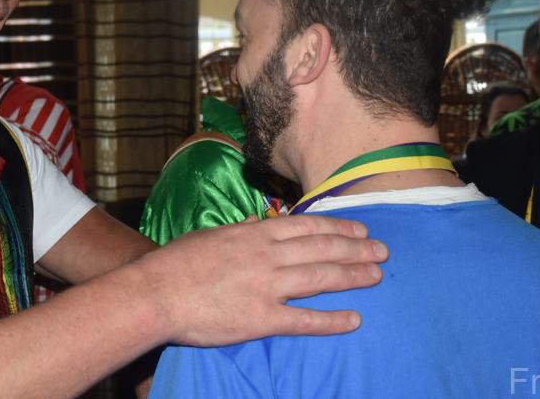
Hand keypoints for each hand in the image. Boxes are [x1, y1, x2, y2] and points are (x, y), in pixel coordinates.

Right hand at [138, 214, 386, 346]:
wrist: (156, 292)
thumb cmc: (178, 262)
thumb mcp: (212, 235)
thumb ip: (241, 229)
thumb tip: (260, 220)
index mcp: (256, 233)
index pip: (308, 226)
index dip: (339, 228)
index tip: (361, 230)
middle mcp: (267, 255)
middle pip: (322, 249)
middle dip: (356, 249)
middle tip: (383, 251)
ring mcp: (266, 286)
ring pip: (320, 278)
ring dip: (353, 276)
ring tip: (377, 276)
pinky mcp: (261, 318)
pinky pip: (304, 320)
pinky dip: (332, 320)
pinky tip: (354, 320)